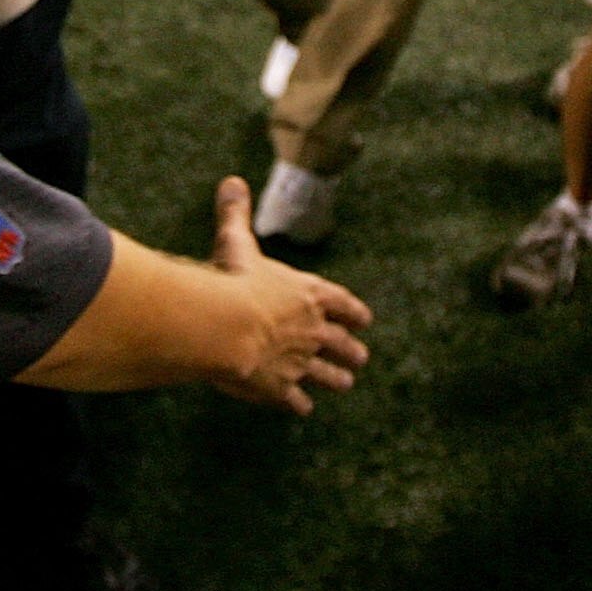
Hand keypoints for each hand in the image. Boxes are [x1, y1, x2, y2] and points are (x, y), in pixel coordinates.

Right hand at [205, 175, 372, 415]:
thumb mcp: (236, 241)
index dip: (353, 311)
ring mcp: (299, 361)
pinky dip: (299, 403)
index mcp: (308, 293)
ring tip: (345, 384)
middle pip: (340, 342)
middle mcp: (312, 329)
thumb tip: (231, 182)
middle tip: (361, 357)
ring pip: (326, 374)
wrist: (226, 326)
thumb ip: (236, 214)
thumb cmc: (232, 279)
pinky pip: (295, 398)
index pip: (341, 302)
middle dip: (351, 350)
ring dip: (336, 379)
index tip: (365, 320)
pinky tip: (302, 408)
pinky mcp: (279, 387)